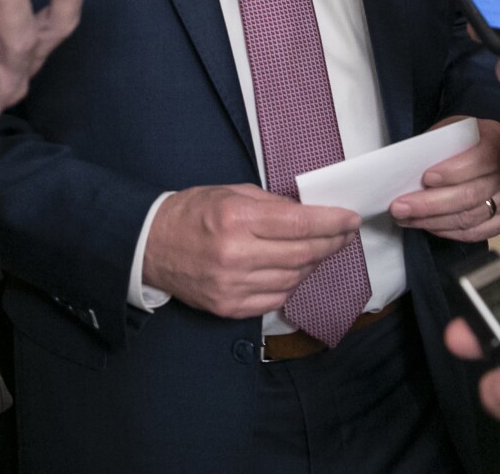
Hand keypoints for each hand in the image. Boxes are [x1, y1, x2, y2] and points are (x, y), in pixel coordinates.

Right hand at [142, 184, 360, 318]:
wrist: (149, 246)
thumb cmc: (192, 212)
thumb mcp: (231, 192)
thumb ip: (271, 205)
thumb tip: (308, 214)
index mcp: (236, 219)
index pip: (298, 223)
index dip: (331, 223)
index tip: (350, 219)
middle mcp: (236, 255)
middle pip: (301, 254)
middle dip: (330, 243)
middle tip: (345, 235)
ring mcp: (232, 286)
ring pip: (292, 279)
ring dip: (313, 264)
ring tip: (322, 250)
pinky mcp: (229, 308)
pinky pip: (275, 299)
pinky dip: (292, 284)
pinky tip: (296, 270)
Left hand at [388, 118, 499, 239]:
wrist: (484, 149)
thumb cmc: (463, 139)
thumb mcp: (451, 130)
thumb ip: (437, 146)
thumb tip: (408, 168)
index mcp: (497, 139)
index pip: (481, 159)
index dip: (453, 171)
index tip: (426, 178)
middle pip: (470, 194)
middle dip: (430, 204)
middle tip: (401, 207)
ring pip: (470, 217)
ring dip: (433, 221)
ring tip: (406, 218)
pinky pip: (476, 232)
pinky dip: (448, 232)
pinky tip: (429, 226)